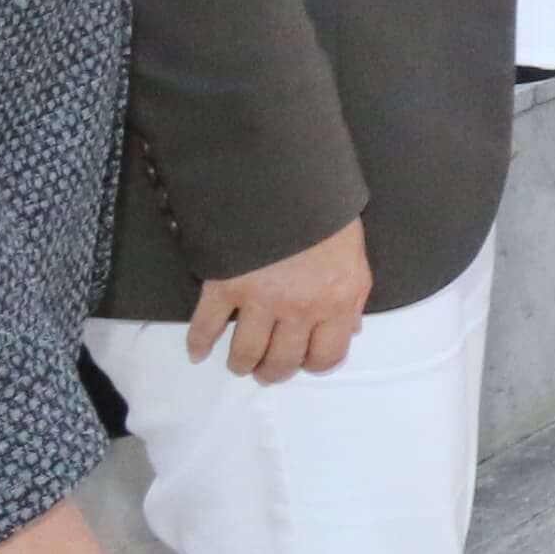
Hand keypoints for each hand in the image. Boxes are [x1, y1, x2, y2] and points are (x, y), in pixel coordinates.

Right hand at [187, 215, 371, 382]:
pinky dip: (198, 343)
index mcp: (337, 301)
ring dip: (241, 364)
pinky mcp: (225, 285)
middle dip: (273, 372)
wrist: (289, 181)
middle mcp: (300, 308)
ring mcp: (260, 300)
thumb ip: (353, 299)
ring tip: (240, 362)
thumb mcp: (356, 259)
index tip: (303, 362)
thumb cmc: (329, 217)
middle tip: (265, 370)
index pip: (326, 358)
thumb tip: (349, 330)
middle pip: (282, 362)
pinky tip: (198, 351)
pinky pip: (206, 325)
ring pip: (245, 353)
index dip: (313, 365)